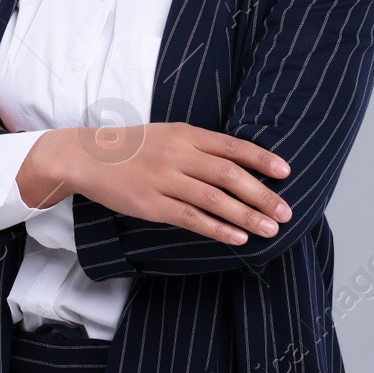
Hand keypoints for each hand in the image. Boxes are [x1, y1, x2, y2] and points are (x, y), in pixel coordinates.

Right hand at [60, 122, 292, 244]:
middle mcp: (178, 155)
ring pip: (215, 200)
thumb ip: (198, 145)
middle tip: (286, 212)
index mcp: (185, 133)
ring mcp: (164, 180)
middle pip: (229, 175)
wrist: (87, 157)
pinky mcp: (152, 205)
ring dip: (246, 216)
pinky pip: (192, 218)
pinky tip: (238, 238)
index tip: (285, 172)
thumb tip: (238, 163)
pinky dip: (218, 229)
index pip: (232, 146)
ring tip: (270, 229)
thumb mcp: (166, 134)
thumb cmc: (131, 147)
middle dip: (262, 195)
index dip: (261, 159)